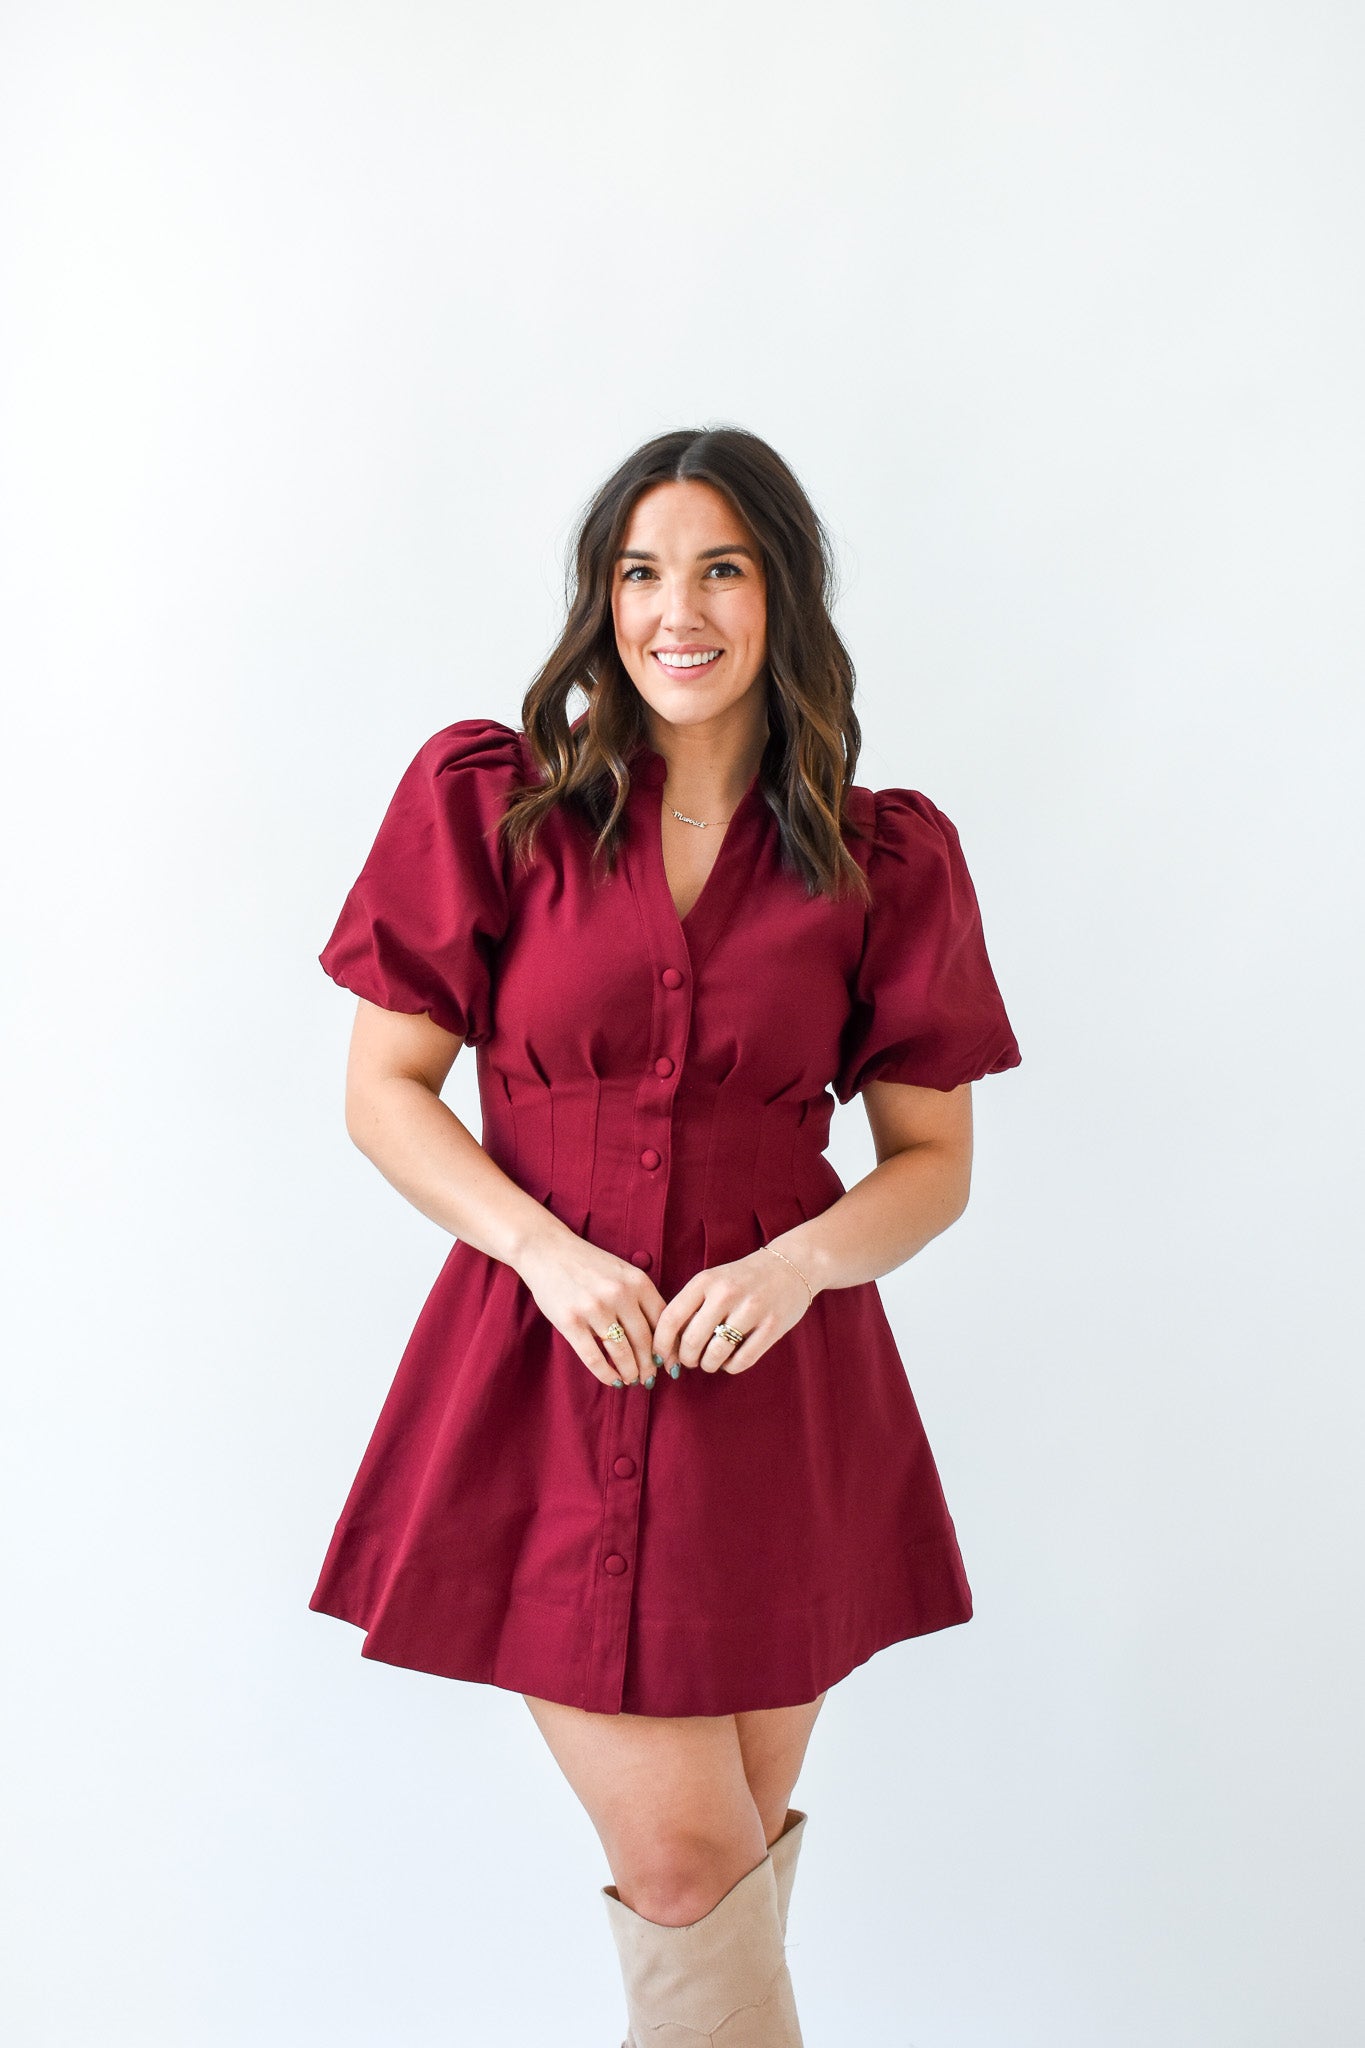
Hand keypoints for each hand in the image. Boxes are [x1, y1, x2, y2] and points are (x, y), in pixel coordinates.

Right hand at [516, 1228, 666, 1387]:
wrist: (547, 1250)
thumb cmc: (588, 1264)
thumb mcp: (622, 1272)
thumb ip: (641, 1298)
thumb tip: (660, 1338)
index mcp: (637, 1281)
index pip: (663, 1322)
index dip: (668, 1348)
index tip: (669, 1364)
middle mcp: (619, 1294)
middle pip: (644, 1341)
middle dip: (649, 1366)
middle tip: (649, 1378)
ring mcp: (594, 1308)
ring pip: (622, 1353)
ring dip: (630, 1372)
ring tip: (631, 1380)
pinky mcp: (571, 1321)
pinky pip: (594, 1357)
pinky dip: (606, 1374)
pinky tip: (611, 1380)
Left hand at [653, 1246, 815, 1377]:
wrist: (790, 1265)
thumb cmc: (742, 1279)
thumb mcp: (712, 1281)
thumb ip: (689, 1307)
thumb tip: (666, 1347)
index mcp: (705, 1281)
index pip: (671, 1319)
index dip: (661, 1344)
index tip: (660, 1357)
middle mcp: (726, 1293)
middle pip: (692, 1342)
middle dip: (687, 1359)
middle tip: (691, 1361)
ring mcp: (751, 1309)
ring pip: (715, 1354)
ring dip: (708, 1365)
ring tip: (710, 1361)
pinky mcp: (772, 1326)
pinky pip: (742, 1361)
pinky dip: (731, 1366)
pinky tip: (731, 1359)